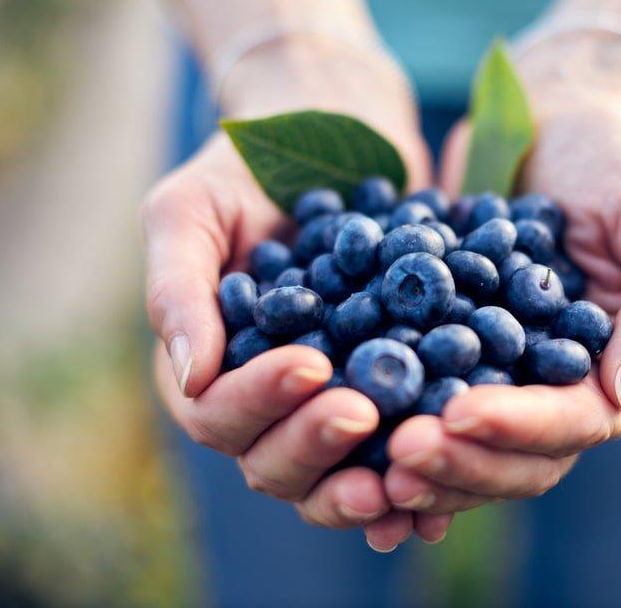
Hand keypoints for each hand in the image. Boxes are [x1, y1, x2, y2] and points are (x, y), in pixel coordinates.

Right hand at [142, 39, 450, 549]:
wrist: (334, 138)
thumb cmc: (243, 171)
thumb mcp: (191, 211)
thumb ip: (177, 289)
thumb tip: (191, 378)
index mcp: (207, 368)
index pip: (217, 412)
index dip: (260, 400)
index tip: (311, 365)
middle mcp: (263, 401)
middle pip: (274, 461)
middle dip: (315, 445)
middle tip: (363, 413)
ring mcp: (326, 405)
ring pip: (332, 475)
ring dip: (363, 483)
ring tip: (403, 471)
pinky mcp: (386, 395)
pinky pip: (394, 451)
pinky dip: (414, 473)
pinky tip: (443, 475)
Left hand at [382, 86, 620, 513]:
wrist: (553, 116)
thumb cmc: (618, 159)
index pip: (578, 421)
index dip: (520, 429)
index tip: (457, 417)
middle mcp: (566, 386)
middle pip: (518, 454)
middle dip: (461, 460)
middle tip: (398, 455)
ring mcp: (507, 372)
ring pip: (466, 442)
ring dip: (420, 458)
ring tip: (366, 460)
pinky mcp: (456, 349)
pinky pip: (422, 393)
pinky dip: (390, 416)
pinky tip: (341, 418)